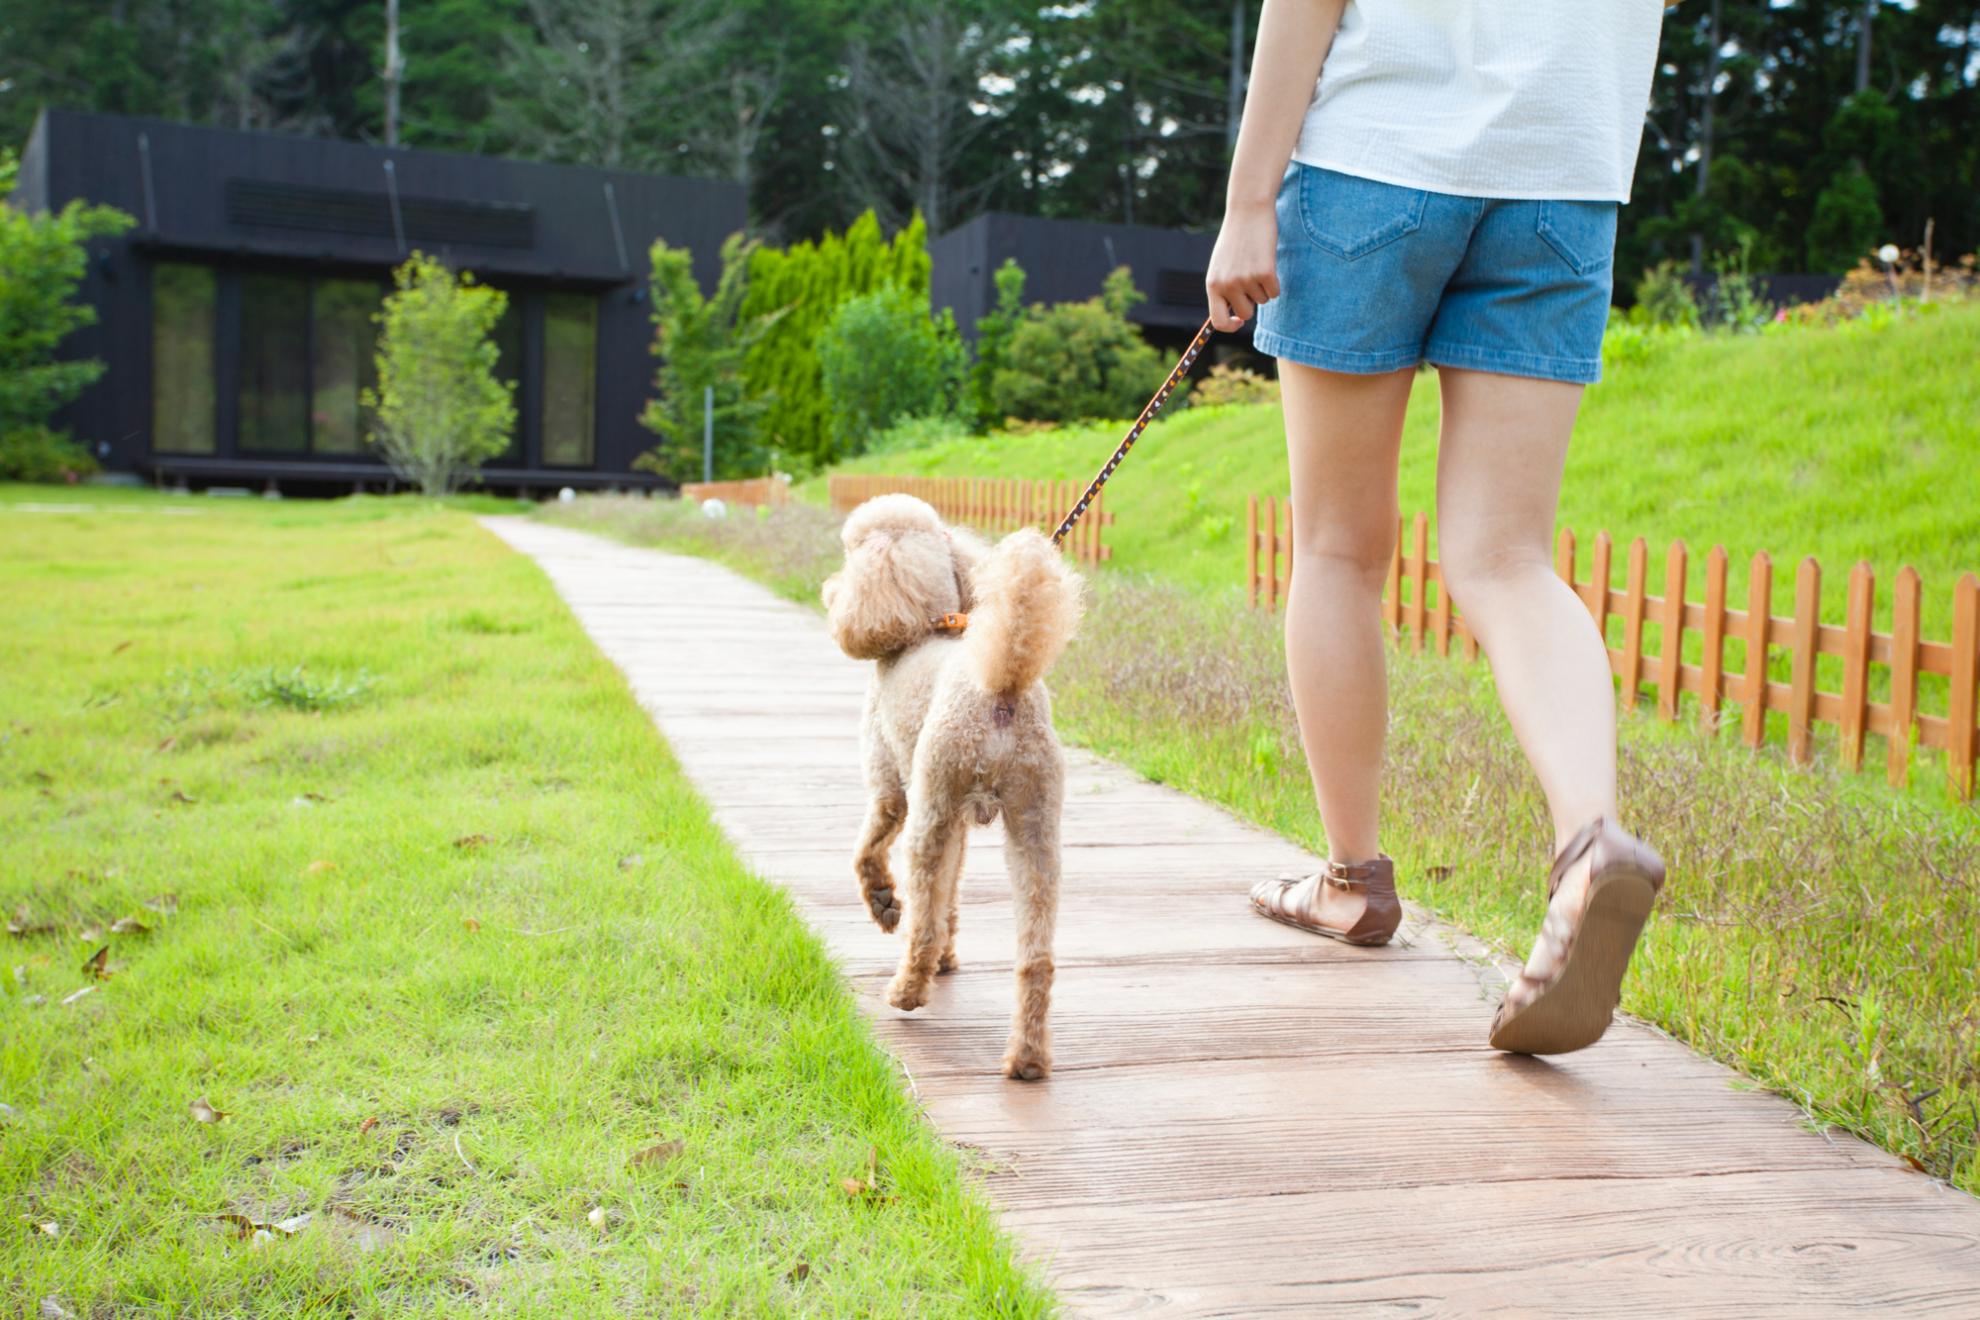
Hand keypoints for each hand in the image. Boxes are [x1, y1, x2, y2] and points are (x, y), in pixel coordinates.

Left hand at [1205, 202, 1279, 331]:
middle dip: (1252, 301)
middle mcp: (1227, 285)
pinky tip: (1267, 262)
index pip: (1218, 321)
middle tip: (1251, 278)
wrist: (1248, 212)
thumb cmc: (1235, 240)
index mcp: (1213, 285)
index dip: (1230, 326)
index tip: (1239, 321)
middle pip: (1246, 313)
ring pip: (1262, 301)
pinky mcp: (1266, 273)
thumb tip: (1236, 316)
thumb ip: (1224, 289)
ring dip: (1263, 287)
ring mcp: (1246, 280)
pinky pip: (1275, 293)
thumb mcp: (1221, 266)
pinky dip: (1275, 282)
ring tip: (1255, 263)